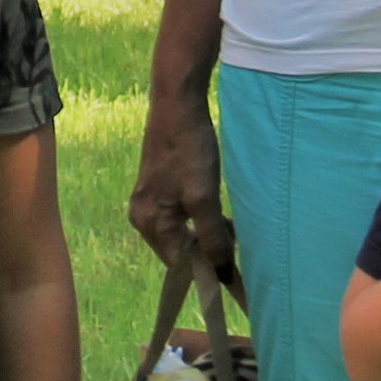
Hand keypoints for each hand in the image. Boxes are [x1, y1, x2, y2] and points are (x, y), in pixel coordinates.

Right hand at [126, 83, 239, 290]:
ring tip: (232, 228)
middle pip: (180, 249)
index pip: (179, 263)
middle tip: (236, 243)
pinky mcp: (161, 188)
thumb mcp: (203, 198)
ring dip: (207, 234)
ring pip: (183, 233)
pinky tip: (220, 212)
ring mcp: (150, 201)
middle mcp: (143, 216)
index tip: (235, 270)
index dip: (207, 268)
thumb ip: (212, 237)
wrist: (178, 105)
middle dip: (207, 250)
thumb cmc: (189, 151)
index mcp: (149, 222)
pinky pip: (182, 216)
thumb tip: (221, 274)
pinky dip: (202, 219)